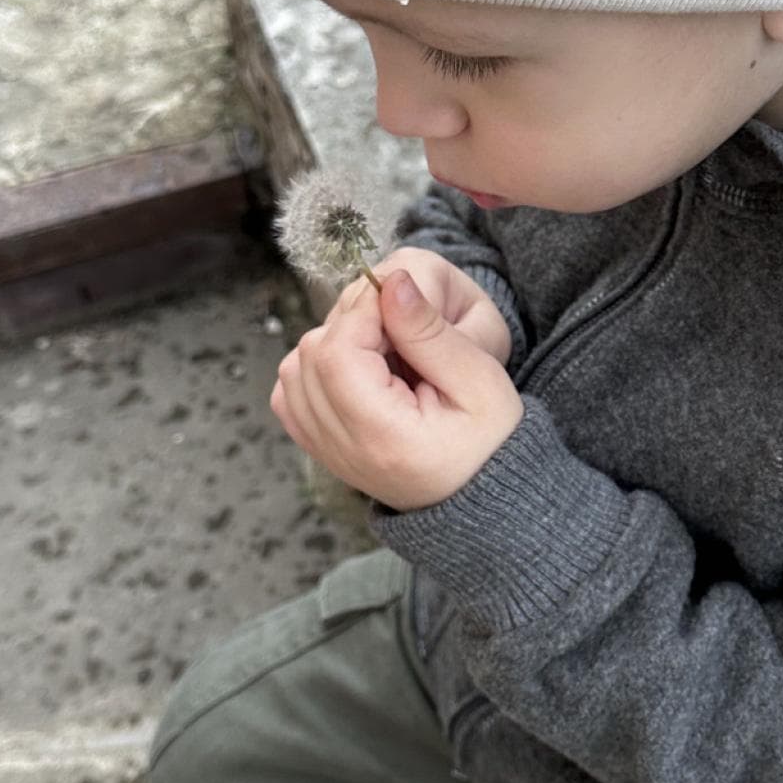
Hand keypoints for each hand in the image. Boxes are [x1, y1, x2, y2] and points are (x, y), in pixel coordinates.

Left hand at [270, 269, 524, 512]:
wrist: (481, 500)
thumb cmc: (492, 444)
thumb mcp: (481, 382)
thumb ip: (431, 332)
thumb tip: (391, 282)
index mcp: (382, 436)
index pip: (337, 352)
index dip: (362, 309)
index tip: (400, 301)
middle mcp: (342, 448)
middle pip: (311, 356)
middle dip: (350, 323)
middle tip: (399, 329)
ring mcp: (325, 452)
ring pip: (295, 369)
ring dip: (332, 343)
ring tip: (383, 352)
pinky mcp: (320, 448)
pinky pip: (291, 393)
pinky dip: (315, 370)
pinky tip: (357, 371)